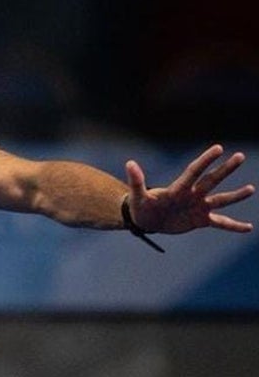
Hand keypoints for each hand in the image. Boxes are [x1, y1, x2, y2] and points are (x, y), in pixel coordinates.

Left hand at [126, 144, 253, 234]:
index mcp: (178, 188)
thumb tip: (129, 163)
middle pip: (211, 180)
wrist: (146, 221)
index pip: (194, 171)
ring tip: (251, 189)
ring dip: (235, 196)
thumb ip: (136, 181)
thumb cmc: (141, 207)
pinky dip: (234, 226)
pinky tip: (249, 228)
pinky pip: (220, 223)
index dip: (206, 160)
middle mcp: (192, 195)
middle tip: (240, 156)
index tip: (219, 148)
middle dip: (225, 169)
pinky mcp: (200, 220)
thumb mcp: (137, 197)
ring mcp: (198, 207)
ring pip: (220, 200)